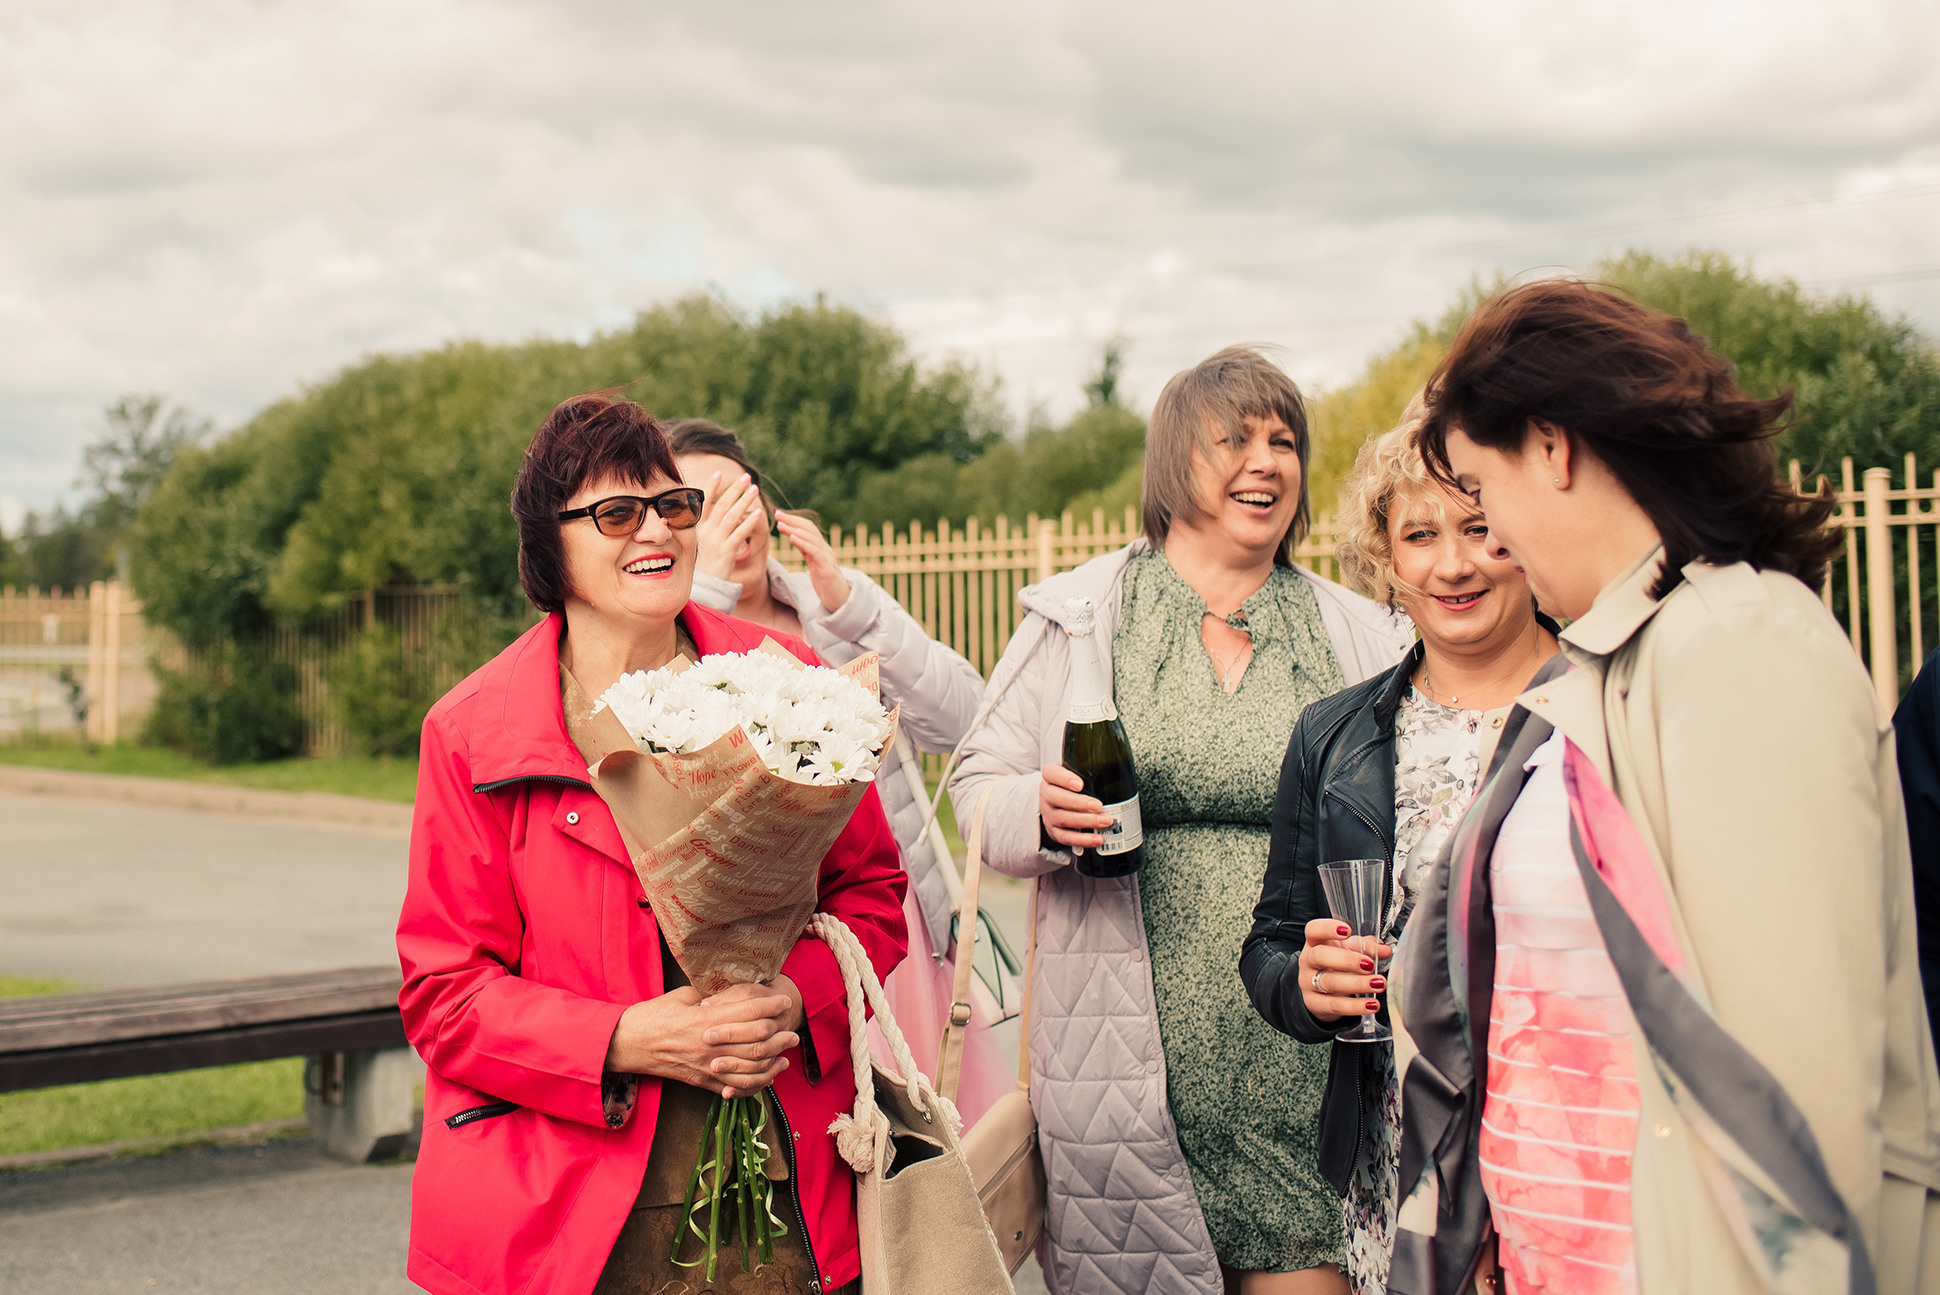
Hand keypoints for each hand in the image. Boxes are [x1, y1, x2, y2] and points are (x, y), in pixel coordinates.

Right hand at [605, 983, 800, 1098]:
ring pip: (751, 1068)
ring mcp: (706, 1067)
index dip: (771, 1005)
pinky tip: (769, 1075)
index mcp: (704, 1020)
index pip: (749, 1012)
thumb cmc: (652, 1016)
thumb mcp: (682, 996)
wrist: (628, 1045)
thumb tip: (733, 992)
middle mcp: (709, 1046)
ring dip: (774, 1059)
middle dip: (779, 1033)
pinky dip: (757, 1083)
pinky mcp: (702, 1082)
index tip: (783, 1000)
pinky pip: (736, 1086)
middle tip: (792, 1027)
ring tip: (788, 1052)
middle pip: (757, 1040)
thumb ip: (710, 996)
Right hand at [690, 471, 766, 583]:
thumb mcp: (698, 545)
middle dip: (735, 489)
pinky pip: (740, 533)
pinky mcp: (727, 552)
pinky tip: (759, 514)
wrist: (701, 589)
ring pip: (733, 516)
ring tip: (755, 489)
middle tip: (746, 476)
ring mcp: (717, 541)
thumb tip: (709, 516)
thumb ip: (704, 529)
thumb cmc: (701, 567)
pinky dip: (750, 522)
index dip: (712, 487)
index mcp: (698, 529)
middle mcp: (707, 532)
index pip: (704, 503)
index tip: (719, 473)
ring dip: (745, 501)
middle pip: (723, 505)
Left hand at [775, 511, 848, 610]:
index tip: (778, 515)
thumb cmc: (826, 583)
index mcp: (820, 547)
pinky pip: (815, 552)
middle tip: (777, 514)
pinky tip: (792, 538)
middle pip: (809, 528)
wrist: (841, 599)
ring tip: (780, 524)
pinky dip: (803, 543)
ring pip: (811, 538)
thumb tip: (793, 537)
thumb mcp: (813, 563)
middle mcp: (825, 549)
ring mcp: (827, 557)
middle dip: (792, 520)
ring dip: (794, 529)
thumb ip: (805, 550)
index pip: (808, 528)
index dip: (794, 520)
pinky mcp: (827, 568)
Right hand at [1039, 762, 1111, 853]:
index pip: (1051, 773)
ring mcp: (1049, 814)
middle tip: (1099, 806)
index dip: (1064, 779)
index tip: (1080, 784)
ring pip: (1063, 819)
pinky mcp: (1054, 831)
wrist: (1055, 805)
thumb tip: (1118, 767)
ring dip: (1086, 821)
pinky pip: (1066, 837)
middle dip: (1080, 803)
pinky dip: (1083, 840)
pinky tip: (1097, 839)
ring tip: (1105, 821)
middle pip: (1057, 798)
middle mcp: (1046, 795)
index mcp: (1050, 777)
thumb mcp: (1075, 773)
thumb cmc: (1071, 786)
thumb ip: (1088, 769)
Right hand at [1299, 917, 1391, 1023]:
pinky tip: (1371, 1004)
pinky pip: (1335, 1005)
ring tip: (1378, 984)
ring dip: (1357, 983)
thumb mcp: (1349, 952)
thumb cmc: (1336, 966)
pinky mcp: (1314, 1004)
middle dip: (1348, 960)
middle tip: (1369, 965)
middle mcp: (1308, 961)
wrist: (1320, 994)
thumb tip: (1385, 950)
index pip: (1313, 930)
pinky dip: (1356, 1006)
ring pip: (1330, 982)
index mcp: (1315, 942)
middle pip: (1321, 956)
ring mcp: (1308, 982)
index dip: (1328, 928)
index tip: (1347, 930)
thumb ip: (1367, 948)